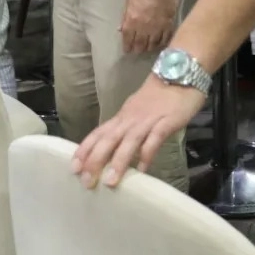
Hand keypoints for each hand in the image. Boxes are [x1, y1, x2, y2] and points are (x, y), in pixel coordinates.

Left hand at [71, 74, 205, 188]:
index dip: (85, 150)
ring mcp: (148, 120)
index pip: (98, 133)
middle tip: (86, 181)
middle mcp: (130, 119)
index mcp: (122, 117)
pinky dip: (147, 153)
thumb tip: (113, 151)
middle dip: (96, 160)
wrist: (181, 73)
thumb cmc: (158, 96)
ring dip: (118, 161)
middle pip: (109, 139)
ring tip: (110, 181)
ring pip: (129, 141)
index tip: (73, 167)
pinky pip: (155, 138)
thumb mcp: (136, 112)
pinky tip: (142, 169)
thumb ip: (126, 129)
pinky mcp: (167, 121)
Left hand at [119, 0, 179, 54]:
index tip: (127, 50)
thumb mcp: (129, 1)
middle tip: (138, 50)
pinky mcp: (169, 25)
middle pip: (140, 45)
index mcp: (131, 21)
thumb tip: (122, 29)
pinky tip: (160, 43)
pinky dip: (162, 43)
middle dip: (138, 49)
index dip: (127, 47)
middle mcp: (143, 28)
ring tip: (148, 48)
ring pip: (152, 45)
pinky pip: (165, 39)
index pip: (128, 40)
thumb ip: (126, 17)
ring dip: (149, 47)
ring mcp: (157, 28)